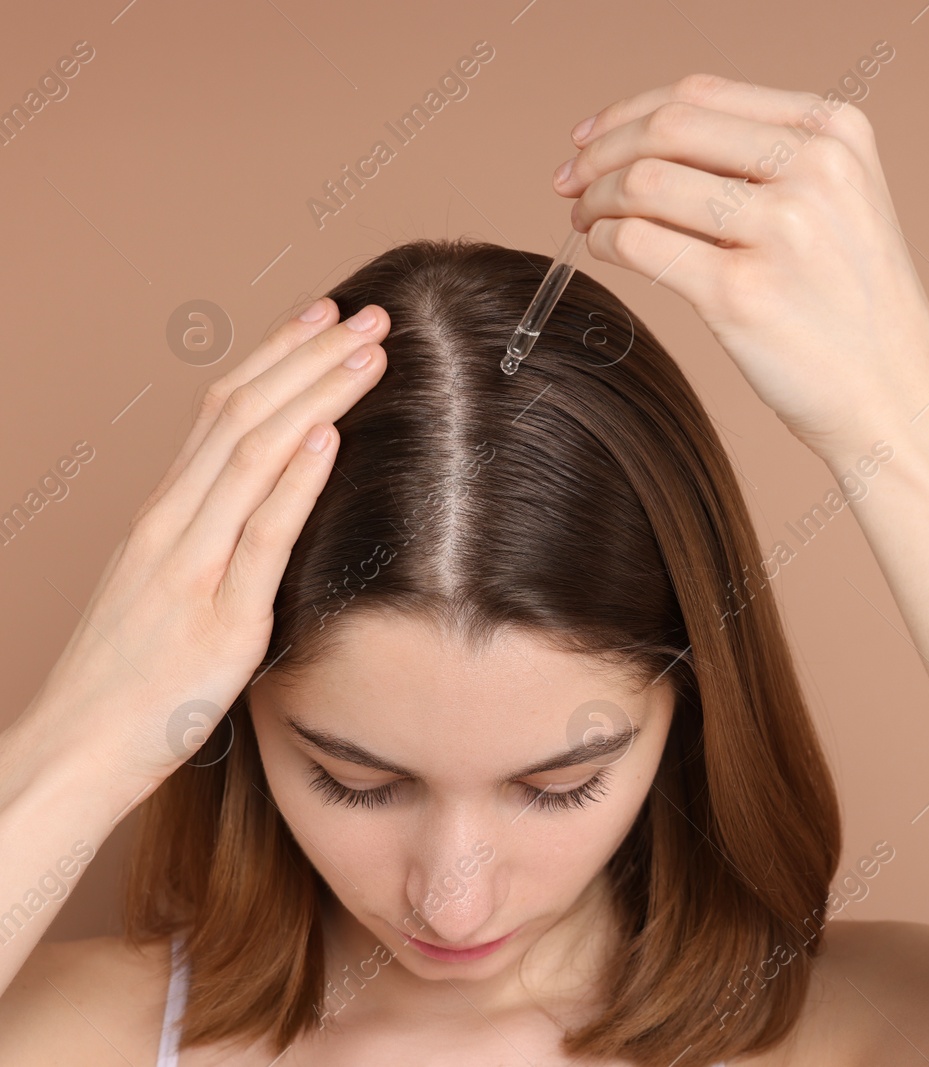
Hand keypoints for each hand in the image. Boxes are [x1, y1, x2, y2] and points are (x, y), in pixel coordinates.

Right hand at [17, 300, 389, 789]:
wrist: (75, 751)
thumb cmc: (129, 682)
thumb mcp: (169, 592)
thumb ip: (212, 546)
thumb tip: (267, 512)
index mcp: (165, 515)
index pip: (222, 412)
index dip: (277, 358)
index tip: (323, 319)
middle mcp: (173, 524)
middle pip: (242, 413)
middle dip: (309, 356)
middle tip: (368, 313)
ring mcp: (191, 565)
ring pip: (253, 454)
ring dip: (316, 395)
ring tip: (368, 352)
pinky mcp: (220, 618)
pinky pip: (261, 534)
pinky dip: (296, 479)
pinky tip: (329, 435)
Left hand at [555, 73, 928, 460]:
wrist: (897, 398)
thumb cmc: (855, 308)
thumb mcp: (837, 204)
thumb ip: (760, 163)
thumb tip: (639, 142)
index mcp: (837, 132)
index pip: (704, 95)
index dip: (631, 111)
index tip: (593, 137)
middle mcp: (816, 170)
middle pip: (668, 129)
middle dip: (601, 152)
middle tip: (568, 179)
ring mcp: (782, 231)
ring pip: (645, 182)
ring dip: (596, 198)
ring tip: (585, 218)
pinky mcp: (743, 294)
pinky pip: (639, 242)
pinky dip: (604, 239)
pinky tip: (603, 249)